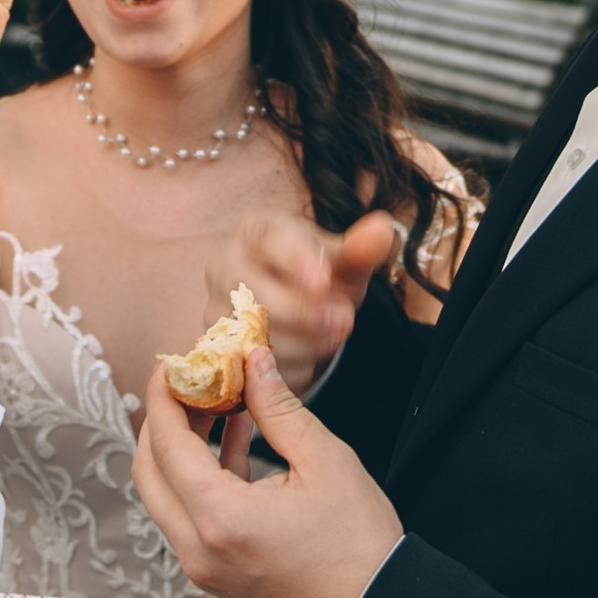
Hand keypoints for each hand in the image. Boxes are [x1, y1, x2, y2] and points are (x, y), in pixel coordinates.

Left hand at [133, 346, 402, 597]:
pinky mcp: (218, 576)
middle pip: (149, 472)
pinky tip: (235, 441)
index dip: (165, 396)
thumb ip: (281, 409)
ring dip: (181, 449)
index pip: (166, 444)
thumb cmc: (359, 546)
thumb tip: (254, 362)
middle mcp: (198, 548)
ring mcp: (204, 568)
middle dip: (162, 421)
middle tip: (192, 382)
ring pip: (167, 496)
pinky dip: (201, 478)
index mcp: (219, 519)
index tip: (174, 362)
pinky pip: (191, 517)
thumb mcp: (326, 463)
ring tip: (218, 403)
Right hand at [213, 207, 399, 391]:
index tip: (324, 283)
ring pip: (254, 335)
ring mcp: (214, 307)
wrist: (293, 309)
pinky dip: (284, 368)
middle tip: (344, 322)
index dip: (298, 263)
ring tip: (329, 339)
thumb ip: (359, 251)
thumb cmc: (319, 278)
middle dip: (304, 314)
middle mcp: (224, 264)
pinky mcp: (217, 348)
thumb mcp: (342, 264)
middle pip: (258, 294)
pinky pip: (249, 367)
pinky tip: (306, 359)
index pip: (274, 243)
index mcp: (257, 230)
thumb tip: (383, 229)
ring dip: (301, 345)